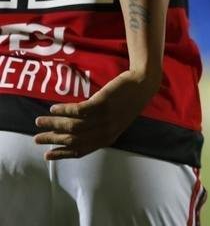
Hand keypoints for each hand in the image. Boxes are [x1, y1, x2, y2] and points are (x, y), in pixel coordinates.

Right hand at [34, 69, 157, 159]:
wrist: (143, 84)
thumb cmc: (128, 102)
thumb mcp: (115, 121)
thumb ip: (98, 130)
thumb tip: (73, 135)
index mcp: (108, 139)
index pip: (81, 151)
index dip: (62, 154)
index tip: (47, 156)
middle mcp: (105, 131)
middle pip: (72, 140)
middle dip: (52, 140)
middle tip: (37, 139)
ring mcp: (104, 118)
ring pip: (72, 126)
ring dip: (53, 124)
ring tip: (40, 121)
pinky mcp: (102, 103)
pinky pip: (77, 110)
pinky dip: (63, 110)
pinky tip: (53, 108)